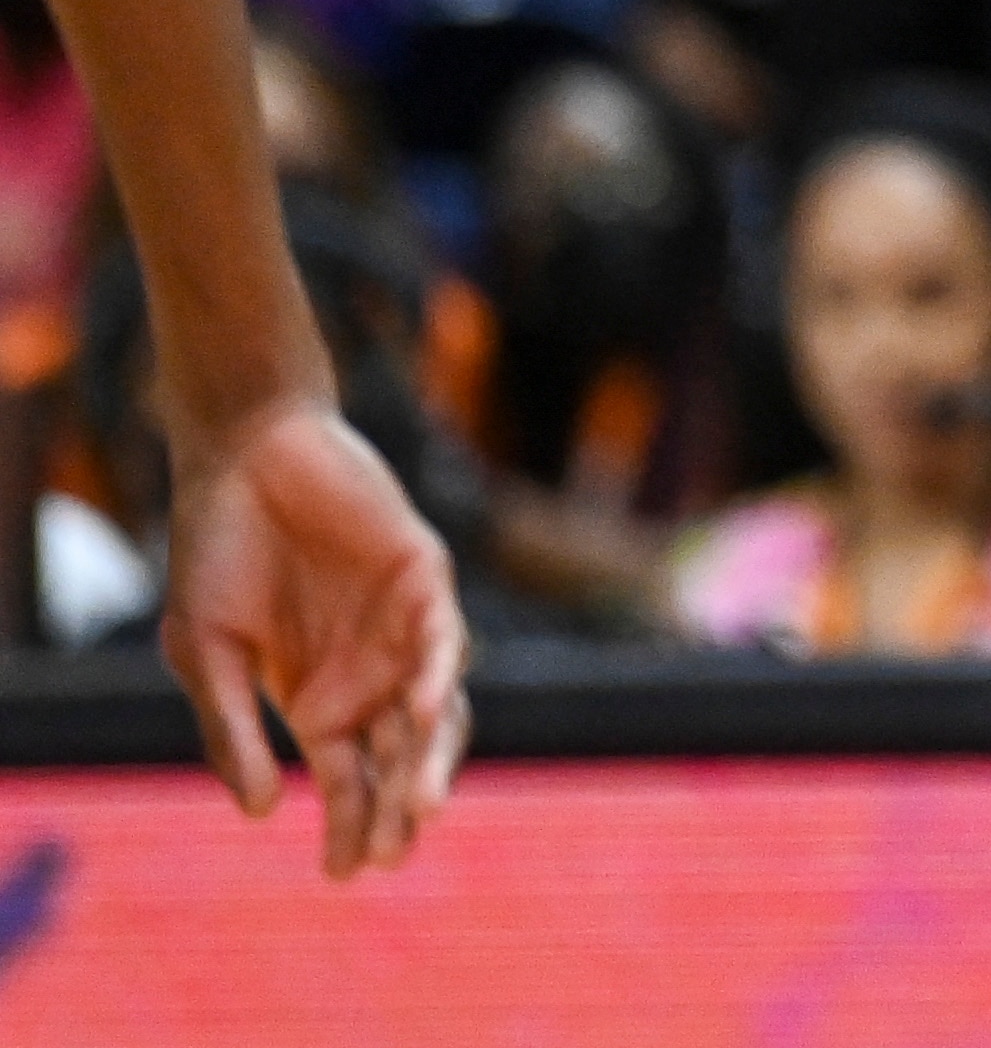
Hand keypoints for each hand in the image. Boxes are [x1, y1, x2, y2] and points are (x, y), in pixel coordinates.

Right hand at [161, 399, 469, 879]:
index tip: (344, 875)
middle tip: (392, 853)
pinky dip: (435, 676)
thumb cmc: (218, 554)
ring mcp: (401, 626)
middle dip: (401, 807)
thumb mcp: (206, 654)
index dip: (351, 825)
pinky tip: (421, 715)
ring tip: (420, 810)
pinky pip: (442, 635)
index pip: (350, 779)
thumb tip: (262, 813)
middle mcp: (370, 672)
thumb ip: (234, 731)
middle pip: (402, 756)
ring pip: (434, 708)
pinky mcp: (423, 576)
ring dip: (430, 759)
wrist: (244, 458)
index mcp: (320, 700)